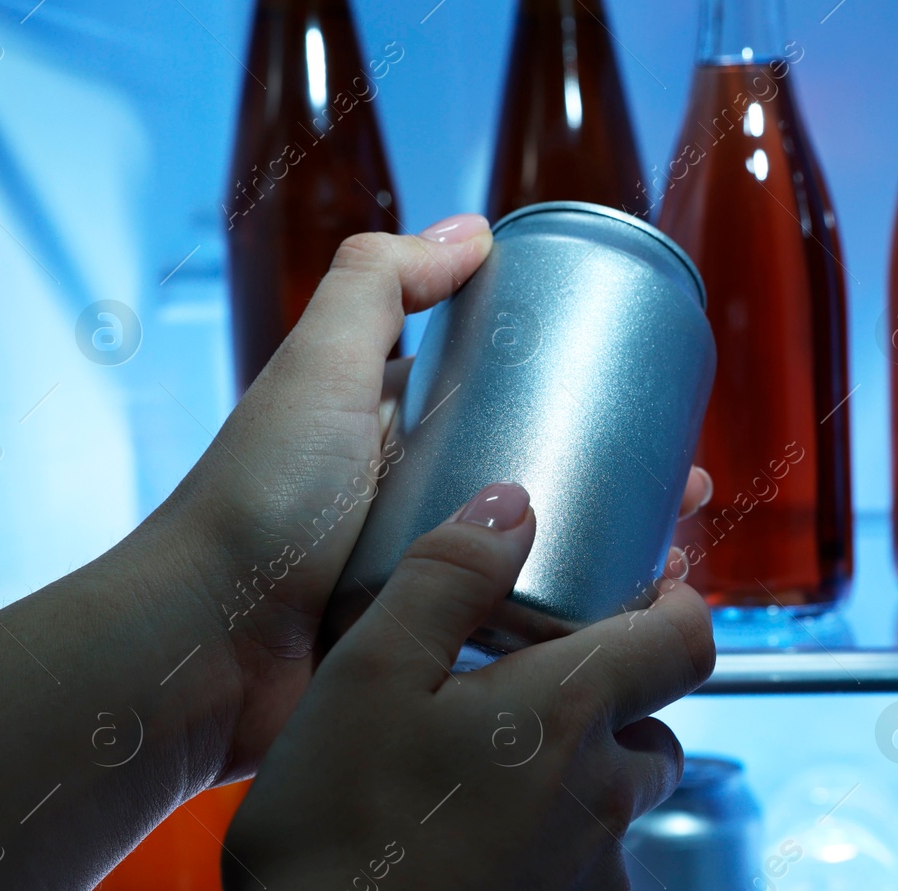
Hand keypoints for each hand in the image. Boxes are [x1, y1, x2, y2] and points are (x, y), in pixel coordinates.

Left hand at [140, 217, 711, 780]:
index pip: (504, 396)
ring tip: (684, 559)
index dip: (575, 392)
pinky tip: (639, 626)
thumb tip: (473, 231)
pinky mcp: (434, 650)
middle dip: (620, 481)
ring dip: (620, 554)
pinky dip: (586, 625)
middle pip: (541, 478)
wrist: (207, 652)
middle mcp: (417, 503)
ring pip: (547, 558)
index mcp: (394, 433)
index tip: (649, 402)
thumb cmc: (262, 506)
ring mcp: (428, 581)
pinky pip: (526, 631)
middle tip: (690, 491)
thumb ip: (377, 286)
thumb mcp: (319, 372)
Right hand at [204, 482, 714, 890]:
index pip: (686, 639)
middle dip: (608, 707)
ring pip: (612, 813)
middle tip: (523, 699)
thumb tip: (513, 504)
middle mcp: (607, 799)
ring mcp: (597, 886)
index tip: (652, 592)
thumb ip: (447, 579)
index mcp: (572, 714)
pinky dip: (541, 867)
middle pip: (649, 732)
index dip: (679, 606)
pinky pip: (580, 887)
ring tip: (471, 795)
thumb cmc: (344, 850)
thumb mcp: (365, 680)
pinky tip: (458, 878)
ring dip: (569, 791)